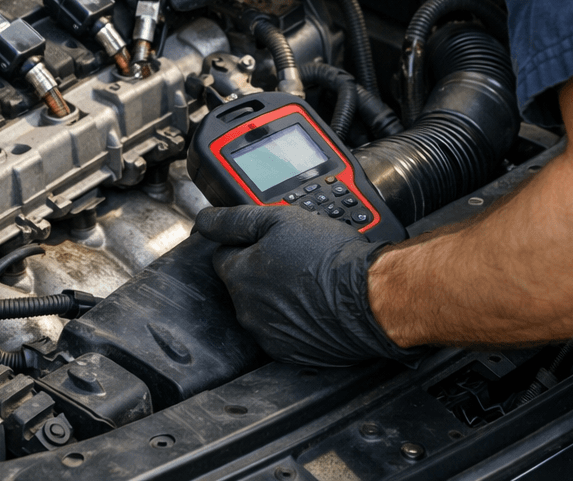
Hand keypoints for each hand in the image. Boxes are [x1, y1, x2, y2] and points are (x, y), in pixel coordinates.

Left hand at [195, 204, 425, 366]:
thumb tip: (205, 219)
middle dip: (262, 270)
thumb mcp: (279, 219)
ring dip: (277, 294)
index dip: (247, 243)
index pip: (224, 254)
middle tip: (294, 258)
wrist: (368, 299)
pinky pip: (283, 330)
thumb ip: (234, 219)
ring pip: (262, 307)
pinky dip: (293, 318)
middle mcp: (246, 310)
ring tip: (309, 280)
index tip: (268, 241)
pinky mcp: (290, 353)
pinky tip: (314, 304)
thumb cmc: (328, 258)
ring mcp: (267, 335)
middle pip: (243, 282)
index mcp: (239, 275)